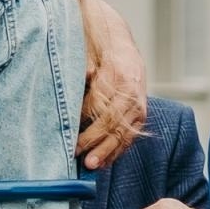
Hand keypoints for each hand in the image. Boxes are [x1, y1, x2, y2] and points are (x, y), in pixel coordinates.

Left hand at [79, 0, 147, 169]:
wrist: (121, 43)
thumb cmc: (96, 48)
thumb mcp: (85, 52)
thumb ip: (80, 69)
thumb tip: (76, 83)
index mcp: (116, 75)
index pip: (99, 104)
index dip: (84, 122)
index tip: (69, 135)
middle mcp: (131, 91)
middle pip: (113, 121)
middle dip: (95, 140)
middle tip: (78, 155)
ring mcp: (138, 103)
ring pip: (124, 132)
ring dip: (107, 150)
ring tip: (92, 164)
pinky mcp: (141, 112)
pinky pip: (131, 135)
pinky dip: (118, 149)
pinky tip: (105, 161)